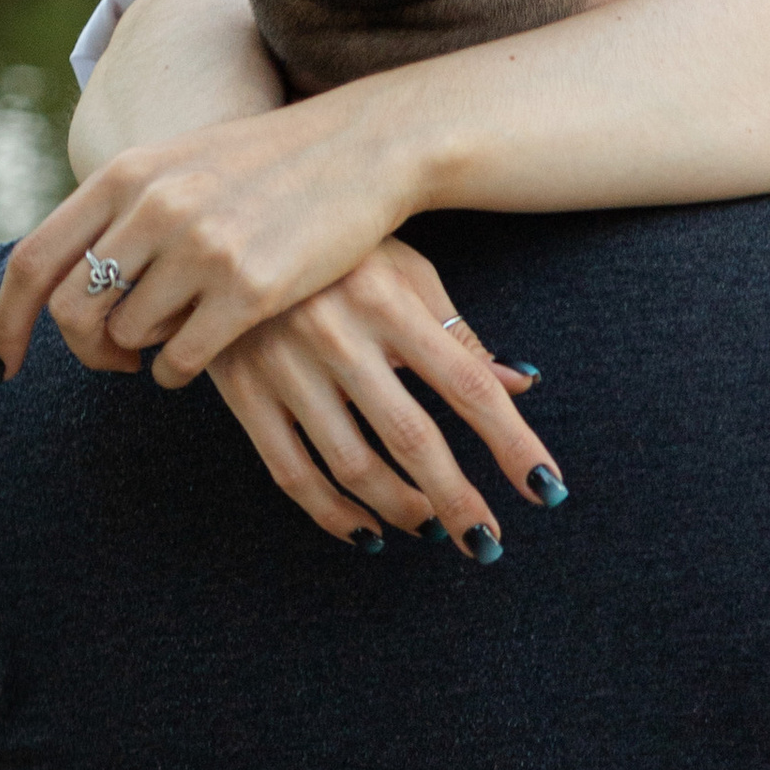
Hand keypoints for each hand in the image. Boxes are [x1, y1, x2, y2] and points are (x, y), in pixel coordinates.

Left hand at [0, 81, 419, 388]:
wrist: (364, 147)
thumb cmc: (271, 165)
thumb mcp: (182, 165)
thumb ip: (123, 210)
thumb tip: (67, 281)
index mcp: (128, 175)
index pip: (36, 262)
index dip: (6, 323)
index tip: (1, 367)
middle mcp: (155, 208)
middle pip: (74, 311)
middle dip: (84, 351)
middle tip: (114, 361)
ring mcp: (203, 248)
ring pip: (129, 337)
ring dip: (142, 356)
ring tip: (174, 344)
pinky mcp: (251, 288)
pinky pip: (181, 360)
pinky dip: (178, 373)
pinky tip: (200, 358)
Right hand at [204, 241, 563, 550]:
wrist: (224, 229)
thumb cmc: (337, 251)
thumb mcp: (403, 272)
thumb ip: (457, 333)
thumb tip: (519, 384)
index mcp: (388, 301)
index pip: (467, 384)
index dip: (511, 441)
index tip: (545, 487)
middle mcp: (338, 336)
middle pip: (411, 437)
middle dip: (457, 498)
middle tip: (486, 540)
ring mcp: (284, 367)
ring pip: (352, 465)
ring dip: (399, 508)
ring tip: (428, 526)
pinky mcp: (243, 391)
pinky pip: (291, 472)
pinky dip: (332, 514)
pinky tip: (366, 531)